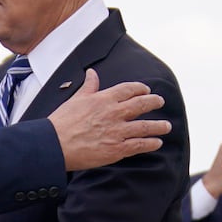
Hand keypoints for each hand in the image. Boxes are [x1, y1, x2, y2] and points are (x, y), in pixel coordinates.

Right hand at [48, 68, 170, 170]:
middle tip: (160, 101)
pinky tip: (157, 142)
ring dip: (159, 125)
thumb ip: (88, 86)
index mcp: (103, 99)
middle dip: (154, 102)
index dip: (139, 88)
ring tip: (166, 125)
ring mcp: (118, 131)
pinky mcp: (117, 149)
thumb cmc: (62, 122)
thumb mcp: (75, 99)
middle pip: (142, 104)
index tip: (145, 89)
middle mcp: (114, 113)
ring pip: (146, 126)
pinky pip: (140, 145)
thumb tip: (91, 73)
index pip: (128, 89)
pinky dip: (151, 143)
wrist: (55, 144)